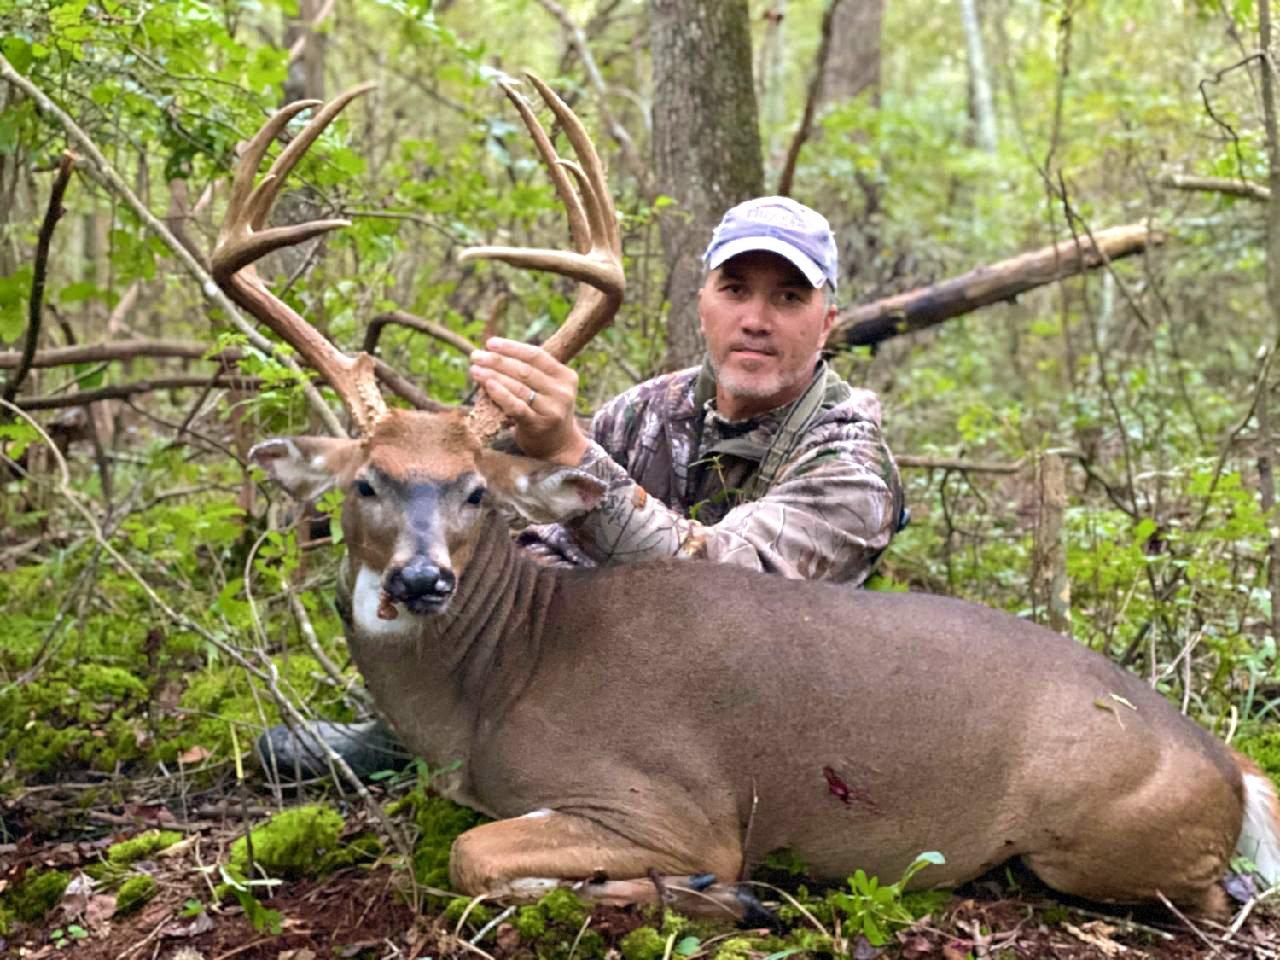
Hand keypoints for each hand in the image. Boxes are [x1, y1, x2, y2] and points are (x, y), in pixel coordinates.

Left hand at [469, 337, 589, 464]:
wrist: (558, 446)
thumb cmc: (545, 411)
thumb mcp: (548, 388)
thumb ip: (530, 372)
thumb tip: (493, 353)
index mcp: (565, 376)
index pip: (536, 355)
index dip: (512, 348)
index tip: (490, 343)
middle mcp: (562, 392)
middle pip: (525, 370)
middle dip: (497, 361)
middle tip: (476, 356)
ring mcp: (552, 409)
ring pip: (519, 387)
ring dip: (493, 376)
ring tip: (475, 370)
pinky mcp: (539, 425)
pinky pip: (516, 406)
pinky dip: (501, 395)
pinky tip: (487, 386)